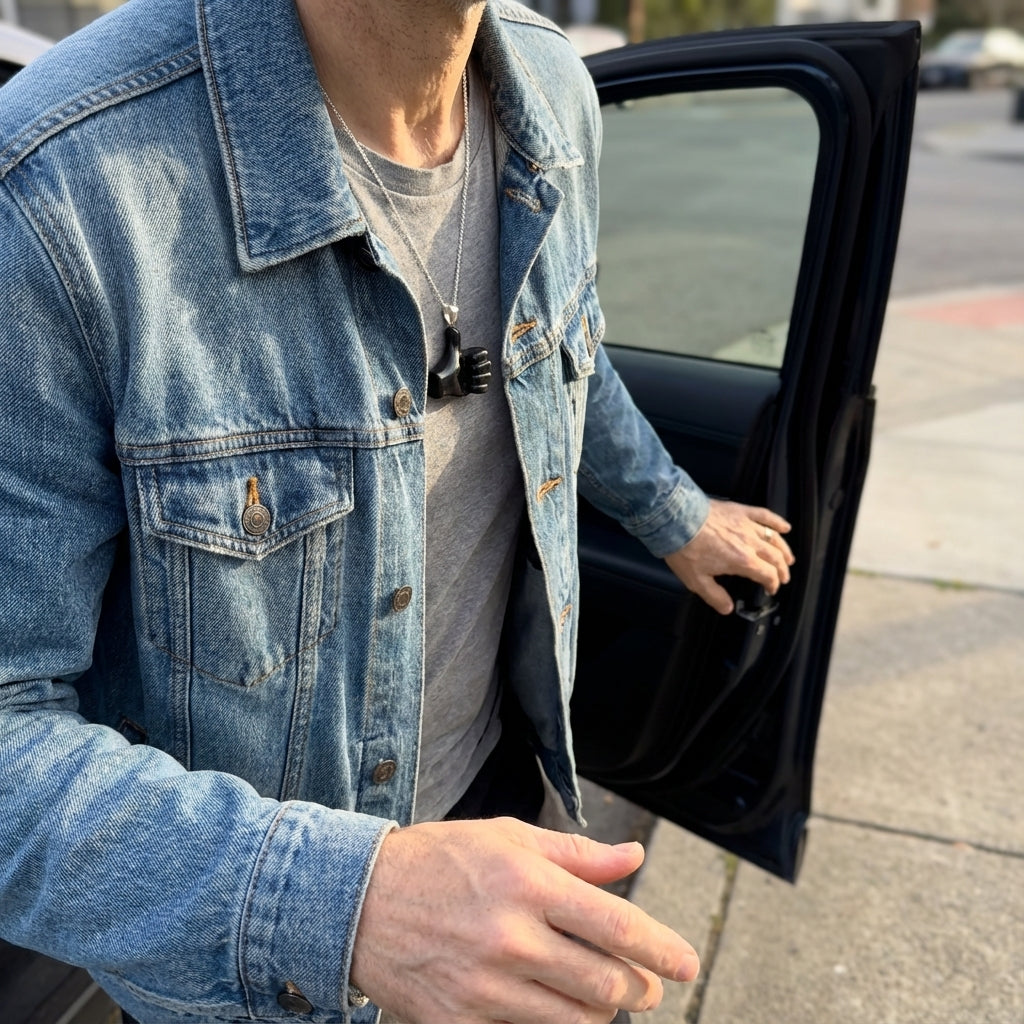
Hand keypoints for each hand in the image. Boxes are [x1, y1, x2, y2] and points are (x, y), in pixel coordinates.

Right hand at [349, 817, 699, 1023]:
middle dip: (639, 990)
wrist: (360, 901)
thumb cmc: (442, 859)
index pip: (616, 925)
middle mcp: (512, 938)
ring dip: (603, 1015)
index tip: (688, 964)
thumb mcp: (508, 838)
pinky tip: (555, 1011)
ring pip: (575, 1022)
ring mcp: (485, 987)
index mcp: (528, 884)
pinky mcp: (460, 1023)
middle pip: (605, 984)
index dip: (662, 949)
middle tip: (647, 988)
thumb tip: (634, 859)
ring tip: (605, 1000)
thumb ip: (576, 855)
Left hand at [664, 499, 793, 614]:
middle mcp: (750, 543)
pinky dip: (777, 521)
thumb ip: (714, 596)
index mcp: (743, 562)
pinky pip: (764, 515)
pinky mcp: (740, 511)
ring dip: (784, 549)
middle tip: (784, 577)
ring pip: (774, 538)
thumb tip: (727, 608)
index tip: (772, 589)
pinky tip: (786, 526)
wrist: (676, 520)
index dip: (773, 584)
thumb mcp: (697, 581)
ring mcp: (747, 525)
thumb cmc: (685, 549)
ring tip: (789, 558)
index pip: (768, 575)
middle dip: (782, 570)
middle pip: (775, 558)